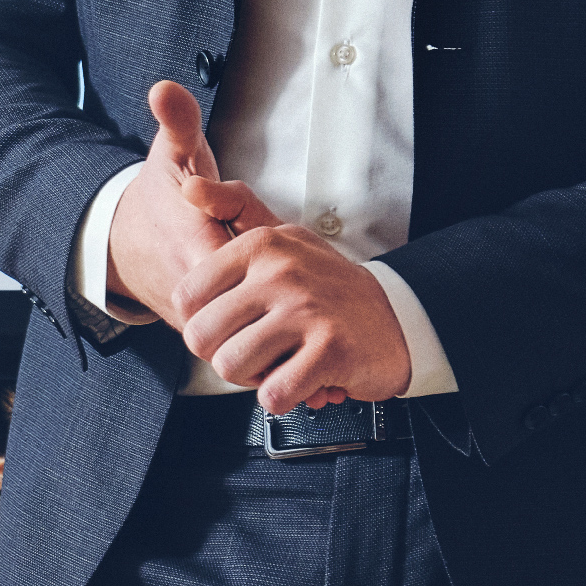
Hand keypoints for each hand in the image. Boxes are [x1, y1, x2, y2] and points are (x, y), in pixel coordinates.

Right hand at [103, 83, 275, 321]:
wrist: (126, 246)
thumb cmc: (160, 197)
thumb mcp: (170, 154)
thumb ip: (177, 122)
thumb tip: (164, 90)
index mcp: (192, 246)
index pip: (249, 264)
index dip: (276, 254)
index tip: (283, 240)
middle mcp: (194, 292)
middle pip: (259, 299)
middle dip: (284, 284)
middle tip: (297, 265)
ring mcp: (198, 320)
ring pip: (252, 328)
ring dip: (278, 311)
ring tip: (292, 289)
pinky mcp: (203, 337)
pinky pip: (243, 343)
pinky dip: (266, 333)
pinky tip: (281, 312)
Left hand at [173, 222, 418, 413]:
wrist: (398, 317)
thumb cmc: (327, 285)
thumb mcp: (282, 237)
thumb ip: (233, 209)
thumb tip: (189, 188)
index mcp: (262, 245)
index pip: (187, 297)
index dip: (201, 323)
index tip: (230, 325)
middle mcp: (282, 273)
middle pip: (202, 337)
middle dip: (221, 355)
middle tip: (253, 351)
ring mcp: (307, 311)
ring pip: (231, 366)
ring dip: (251, 378)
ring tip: (277, 364)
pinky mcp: (330, 351)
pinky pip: (273, 394)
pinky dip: (281, 398)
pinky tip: (299, 380)